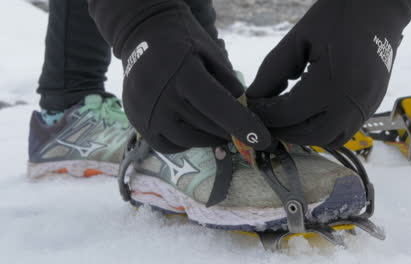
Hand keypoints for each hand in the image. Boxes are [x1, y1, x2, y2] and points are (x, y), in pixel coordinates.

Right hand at [90, 0, 270, 152]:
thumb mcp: (211, 53)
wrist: (141, 36)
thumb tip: (245, 114)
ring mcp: (146, 113)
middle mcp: (160, 96)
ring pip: (189, 140)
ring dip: (210, 138)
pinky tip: (194, 130)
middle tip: (240, 129)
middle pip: (206, 126)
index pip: (218, 106)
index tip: (262, 140)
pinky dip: (187, 143)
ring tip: (219, 128)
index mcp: (182, 73)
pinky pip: (170, 146)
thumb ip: (229, 83)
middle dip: (229, 130)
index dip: (242, 125)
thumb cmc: (183, 42)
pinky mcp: (138, 124)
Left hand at [247, 0, 410, 147]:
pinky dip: (322, 131)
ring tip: (285, 121)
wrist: (377, 9)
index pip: (288, 115)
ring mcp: (366, 107)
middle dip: (282, 132)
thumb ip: (271, 73)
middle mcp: (351, 103)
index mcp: (331, 83)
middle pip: (309, 135)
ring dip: (303, 136)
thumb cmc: (334, 18)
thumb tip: (252, 100)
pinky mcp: (372, 106)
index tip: (250, 108)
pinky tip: (307, 117)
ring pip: (329, 139)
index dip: (264, 116)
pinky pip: (345, 132)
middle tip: (265, 120)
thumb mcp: (296, 41)